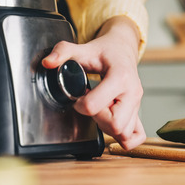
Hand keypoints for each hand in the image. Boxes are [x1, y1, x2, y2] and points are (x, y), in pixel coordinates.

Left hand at [41, 16, 145, 149]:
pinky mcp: (138, 112)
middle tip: (90, 105)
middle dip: (96, 118)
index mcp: (121, 77)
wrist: (123, 49)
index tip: (79, 96)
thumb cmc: (106, 51)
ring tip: (101, 110)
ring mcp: (137, 104)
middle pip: (115, 125)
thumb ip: (63, 52)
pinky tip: (111, 122)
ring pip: (124, 133)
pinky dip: (123, 136)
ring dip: (107, 127)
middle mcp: (133, 93)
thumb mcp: (83, 48)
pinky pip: (135, 136)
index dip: (80, 104)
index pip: (95, 105)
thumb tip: (47, 63)